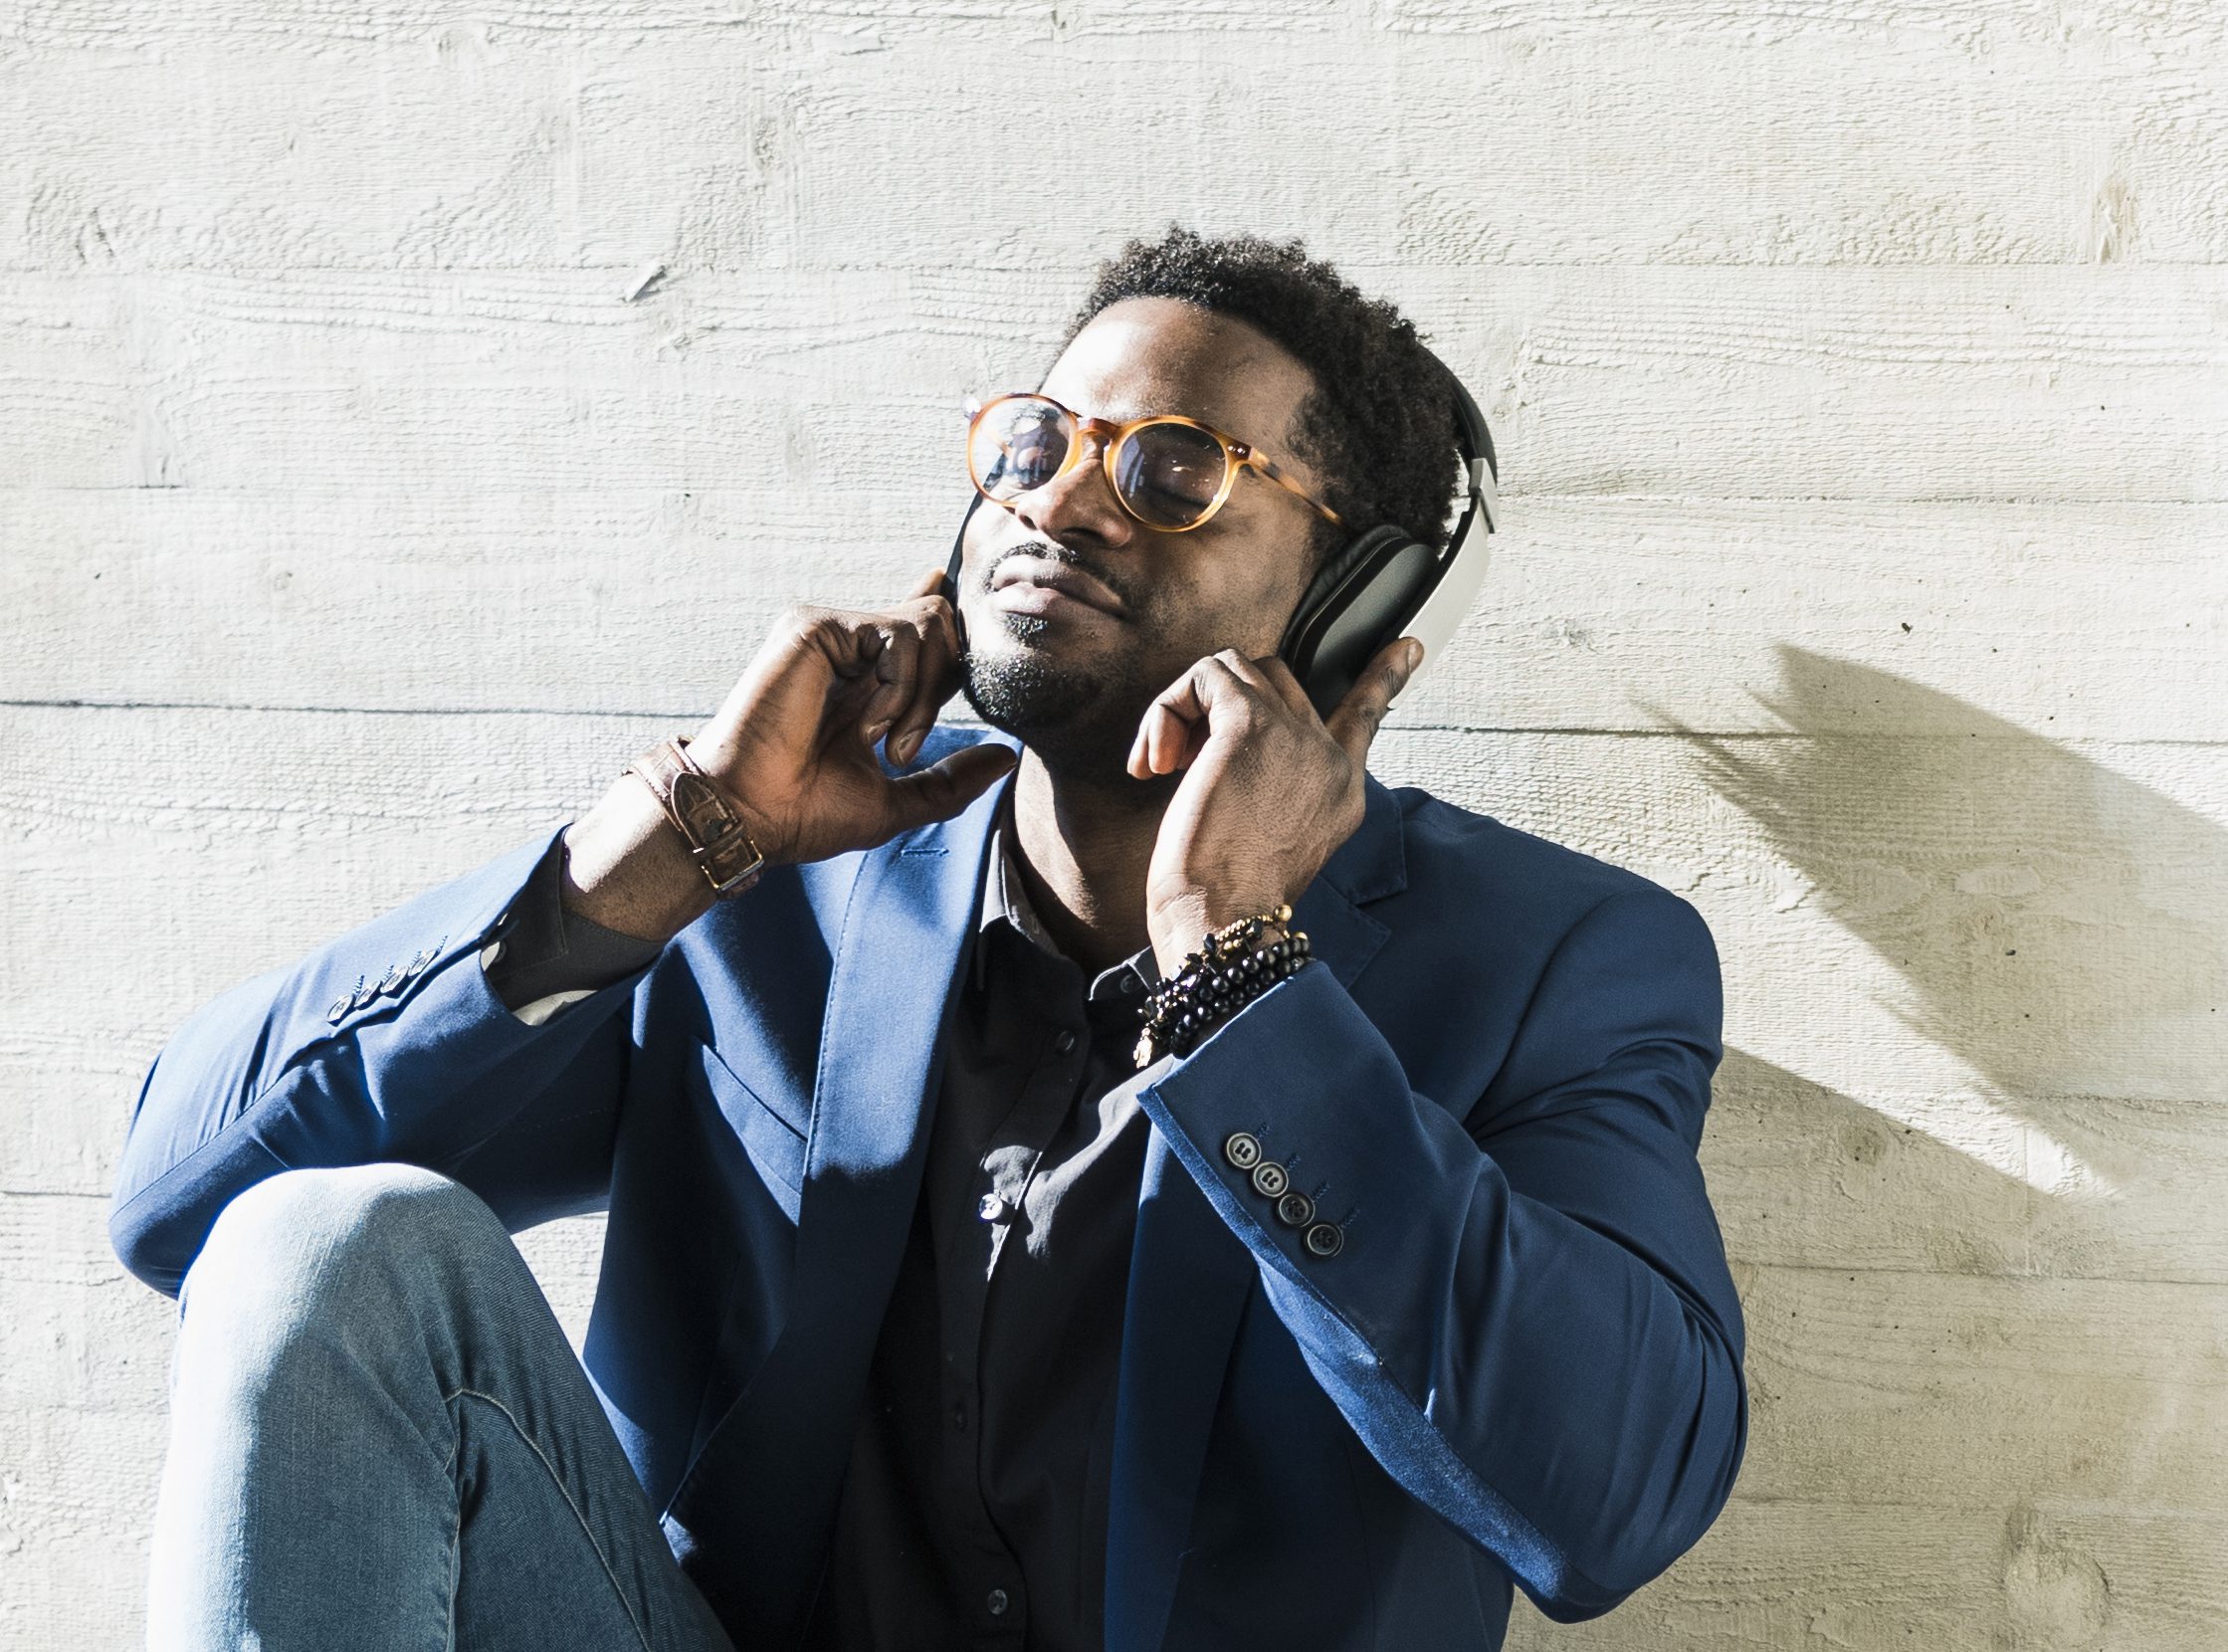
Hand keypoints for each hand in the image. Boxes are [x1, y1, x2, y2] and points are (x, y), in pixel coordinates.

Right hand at [684, 567, 1017, 866]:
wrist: (753, 815)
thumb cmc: (807, 813)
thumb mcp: (896, 801)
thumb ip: (952, 780)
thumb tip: (1007, 758)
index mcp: (864, 681)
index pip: (914, 626)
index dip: (940, 613)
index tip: (945, 591)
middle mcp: (849, 649)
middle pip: (940, 625)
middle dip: (944, 686)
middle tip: (905, 746)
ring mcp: (832, 633)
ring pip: (928, 624)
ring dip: (922, 695)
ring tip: (884, 742)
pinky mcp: (815, 625)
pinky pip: (898, 633)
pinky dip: (899, 686)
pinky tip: (866, 723)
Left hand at [1129, 635, 1423, 975]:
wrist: (1223, 921)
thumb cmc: (1227, 899)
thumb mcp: (1269, 843)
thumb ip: (1269, 787)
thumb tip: (1215, 743)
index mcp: (1342, 791)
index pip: (1366, 718)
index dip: (1383, 678)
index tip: (1406, 646)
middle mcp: (1329, 759)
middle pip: (1279, 682)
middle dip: (1220, 708)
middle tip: (1181, 762)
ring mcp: (1296, 735)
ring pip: (1236, 670)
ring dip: (1184, 708)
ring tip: (1163, 763)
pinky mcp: (1250, 723)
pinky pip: (1205, 677)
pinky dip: (1168, 708)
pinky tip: (1156, 762)